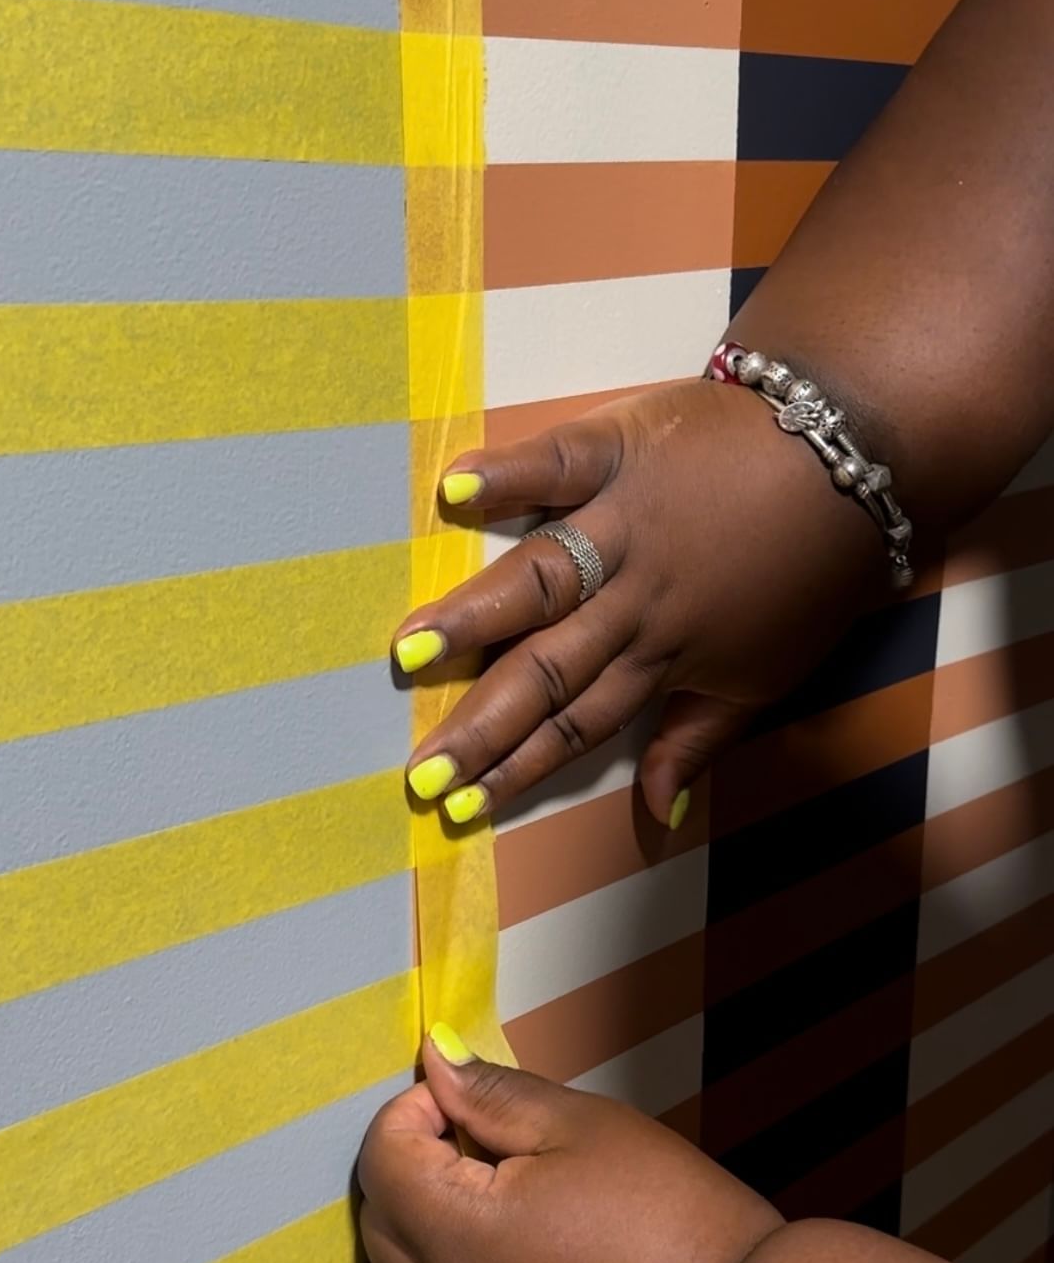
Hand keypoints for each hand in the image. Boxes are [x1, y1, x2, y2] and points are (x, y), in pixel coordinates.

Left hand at [358, 1027, 781, 1262]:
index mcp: (452, 1230)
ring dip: (410, 1245)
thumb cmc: (668, 1217)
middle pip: (379, 1224)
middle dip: (411, 1170)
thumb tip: (433, 1059)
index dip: (413, 1112)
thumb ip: (493, 1094)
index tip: (465, 1103)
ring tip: (480, 1215)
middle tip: (482, 1147)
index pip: (383, 1157)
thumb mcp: (583, 1128)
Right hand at [394, 378, 884, 826]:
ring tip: (412, 649)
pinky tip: (454, 491)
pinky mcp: (626, 448)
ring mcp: (628, 522)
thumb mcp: (770, 675)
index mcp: (665, 655)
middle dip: (481, 724)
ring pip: (543, 579)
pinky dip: (511, 474)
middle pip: (547, 670)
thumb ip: (700, 741)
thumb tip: (659, 815)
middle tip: (419, 767)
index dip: (518, 767)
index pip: (579, 722)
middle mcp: (637, 598)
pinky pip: (562, 462)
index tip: (458, 805)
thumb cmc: (811, 570)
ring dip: (476, 616)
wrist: (851, 457)